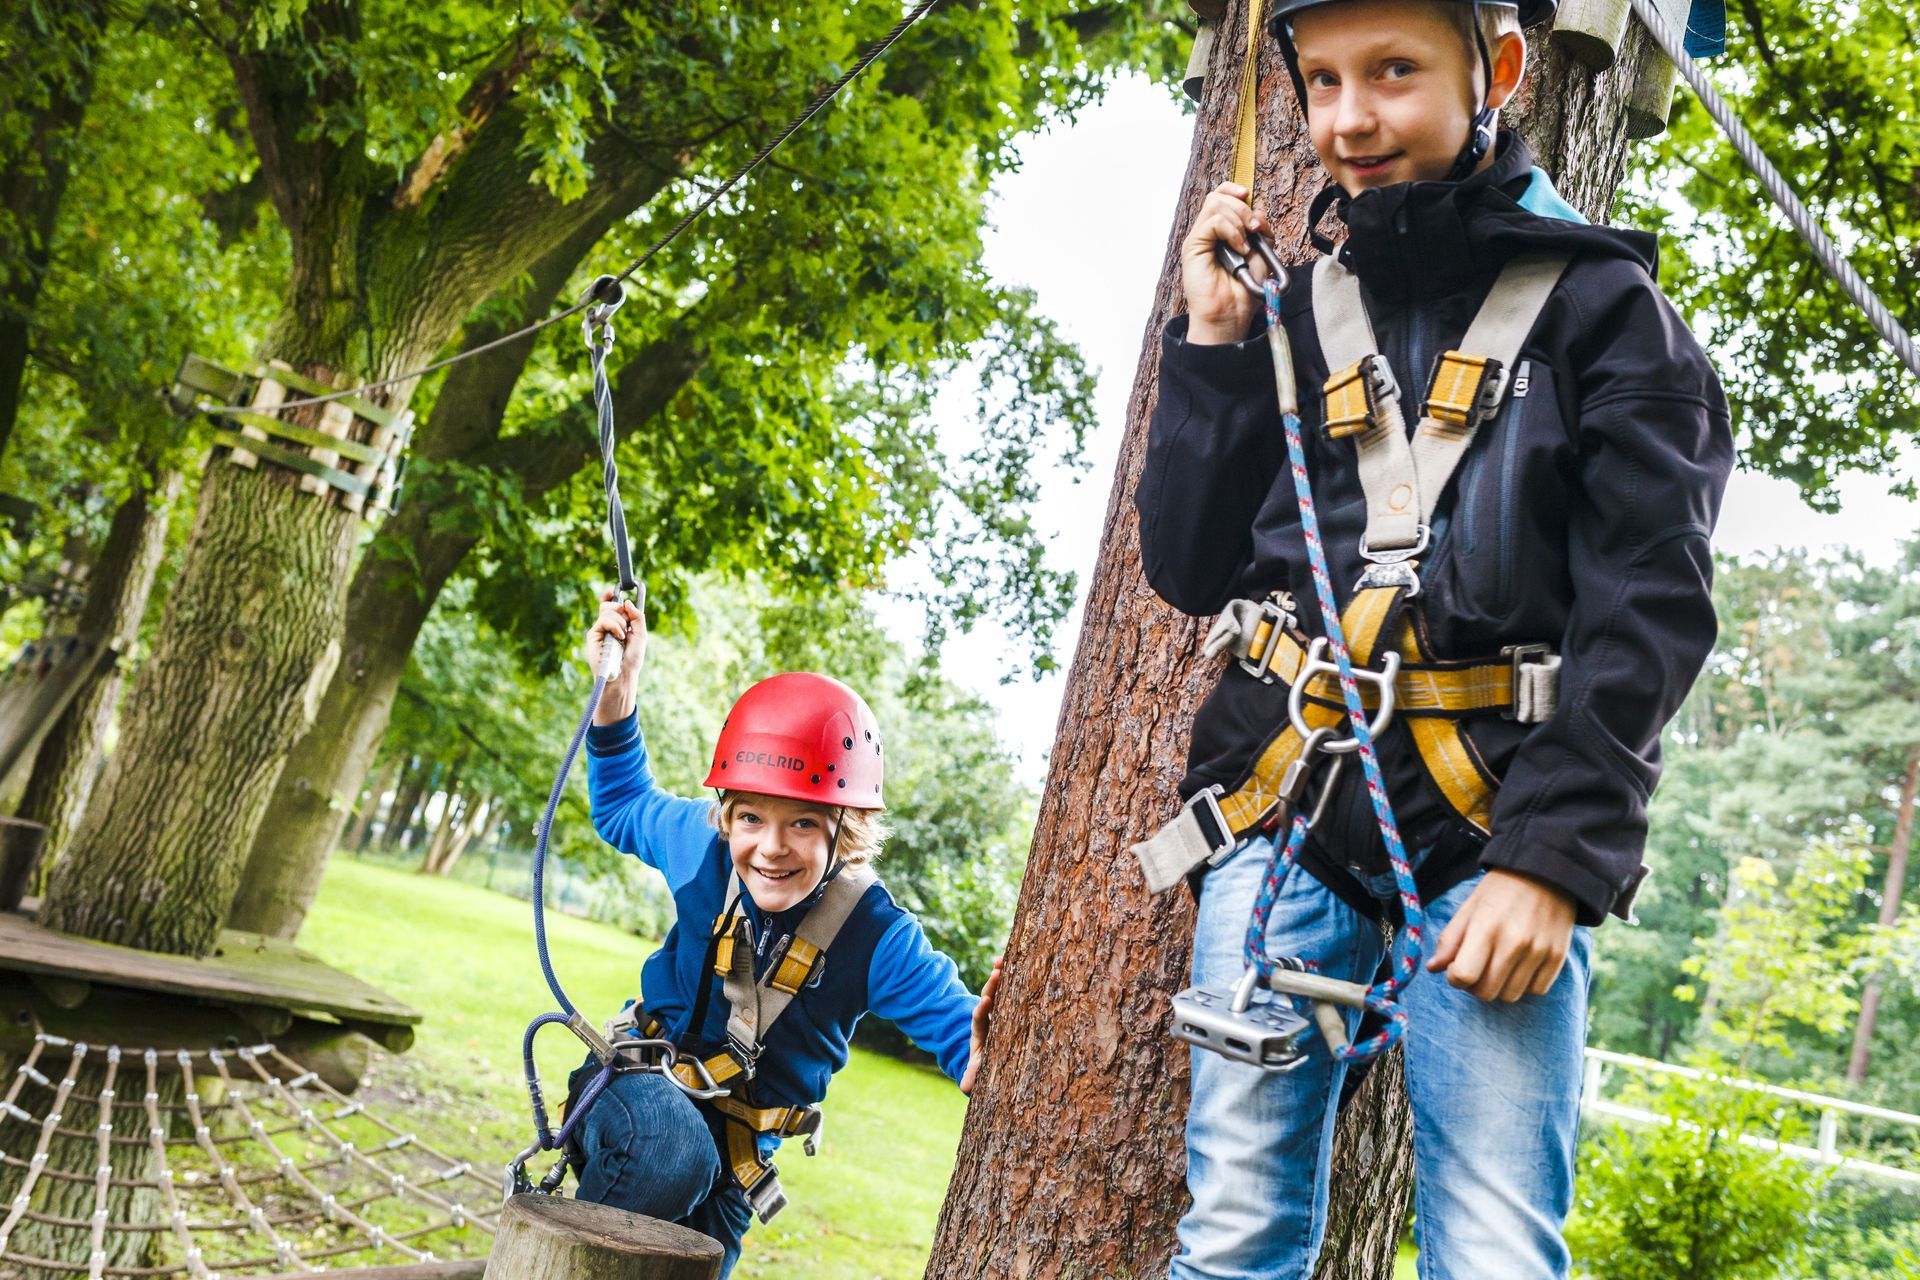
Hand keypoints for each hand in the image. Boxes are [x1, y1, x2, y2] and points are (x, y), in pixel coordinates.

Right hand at [584, 589, 645, 724]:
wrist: (623, 674)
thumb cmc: (632, 659)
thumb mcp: (641, 635)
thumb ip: (637, 617)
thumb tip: (627, 601)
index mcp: (619, 625)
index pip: (612, 606)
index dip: (611, 597)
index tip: (611, 591)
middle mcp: (608, 626)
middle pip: (610, 605)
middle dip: (621, 609)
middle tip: (627, 624)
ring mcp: (600, 630)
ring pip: (608, 611)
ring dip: (620, 621)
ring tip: (623, 636)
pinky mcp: (593, 635)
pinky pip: (603, 620)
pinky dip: (615, 626)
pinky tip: (619, 636)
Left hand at [959, 955, 1003, 1095]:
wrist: (990, 1055)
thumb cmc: (987, 1065)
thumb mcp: (979, 1071)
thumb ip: (973, 1076)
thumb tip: (965, 1087)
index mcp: (981, 1032)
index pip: (980, 1019)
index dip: (982, 1011)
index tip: (984, 1001)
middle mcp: (989, 1017)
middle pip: (989, 998)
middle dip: (992, 986)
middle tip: (996, 971)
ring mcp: (998, 1010)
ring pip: (998, 991)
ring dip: (1000, 975)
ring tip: (1002, 960)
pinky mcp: (1009, 1007)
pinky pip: (1009, 990)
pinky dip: (1010, 976)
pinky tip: (1012, 958)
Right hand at [1181, 182, 1267, 345]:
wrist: (1232, 312)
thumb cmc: (1244, 288)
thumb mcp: (1262, 251)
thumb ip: (1261, 228)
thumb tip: (1256, 209)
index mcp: (1221, 230)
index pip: (1221, 195)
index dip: (1234, 189)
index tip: (1248, 196)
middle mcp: (1208, 232)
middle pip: (1218, 196)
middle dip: (1242, 207)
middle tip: (1254, 229)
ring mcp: (1199, 238)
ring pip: (1215, 205)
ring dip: (1238, 219)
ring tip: (1246, 244)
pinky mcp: (1193, 246)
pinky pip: (1212, 222)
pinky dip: (1231, 231)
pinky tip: (1239, 248)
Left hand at [1424, 870, 1576, 1002]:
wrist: (1547, 871)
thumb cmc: (1501, 889)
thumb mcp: (1469, 907)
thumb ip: (1450, 939)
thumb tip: (1433, 968)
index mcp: (1486, 927)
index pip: (1464, 976)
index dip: (1455, 977)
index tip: (1457, 966)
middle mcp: (1514, 943)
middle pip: (1486, 992)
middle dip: (1474, 985)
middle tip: (1476, 968)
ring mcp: (1538, 952)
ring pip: (1510, 995)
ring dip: (1499, 986)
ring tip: (1497, 966)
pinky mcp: (1558, 957)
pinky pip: (1537, 990)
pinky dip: (1524, 984)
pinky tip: (1519, 966)